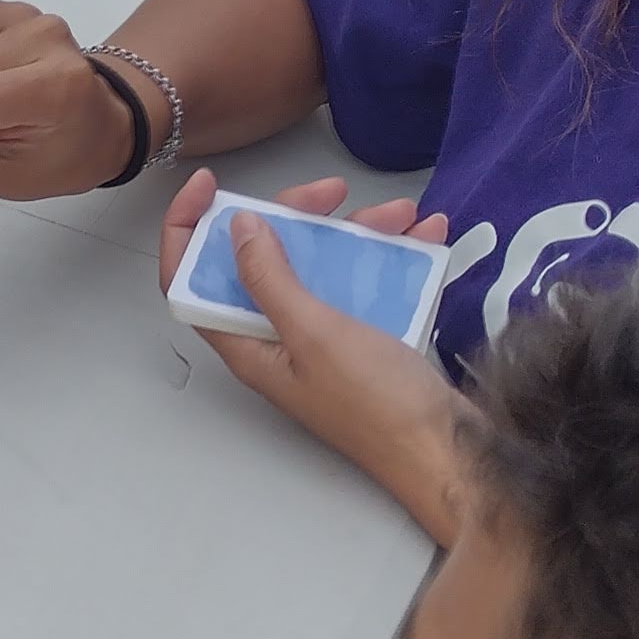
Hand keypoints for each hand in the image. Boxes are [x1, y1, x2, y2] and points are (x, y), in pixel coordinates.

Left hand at [156, 170, 465, 536]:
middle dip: (296, 218)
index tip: (208, 185)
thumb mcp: (313, 332)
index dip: (189, 231)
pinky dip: (396, 258)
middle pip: (265, 261)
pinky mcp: (369, 340)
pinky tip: (429, 236)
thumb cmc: (376, 403)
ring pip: (324, 267)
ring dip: (359, 234)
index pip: (192, 281)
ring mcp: (325, 340)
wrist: (450, 454)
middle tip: (332, 192)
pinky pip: (370, 285)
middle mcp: (278, 340)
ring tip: (403, 214)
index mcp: (247, 344)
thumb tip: (235, 227)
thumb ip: (270, 279)